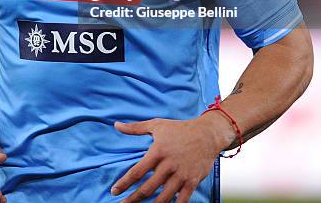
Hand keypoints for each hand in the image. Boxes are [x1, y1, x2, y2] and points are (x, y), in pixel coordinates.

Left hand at [111, 114, 230, 201]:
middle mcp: (169, 165)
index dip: (124, 182)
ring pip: (164, 197)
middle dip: (134, 198)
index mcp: (158, 151)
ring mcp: (181, 175)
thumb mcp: (157, 125)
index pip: (137, 171)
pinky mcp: (192, 181)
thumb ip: (135, 128)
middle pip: (148, 187)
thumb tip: (116, 125)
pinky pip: (182, 200)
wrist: (206, 134)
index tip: (114, 190)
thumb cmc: (179, 129)